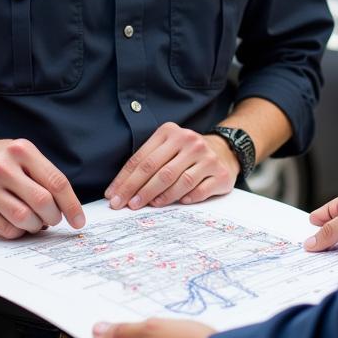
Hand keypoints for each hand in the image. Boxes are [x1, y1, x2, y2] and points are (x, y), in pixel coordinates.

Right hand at [0, 136, 84, 238]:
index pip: (56, 181)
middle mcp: (1, 167)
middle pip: (42, 201)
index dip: (71, 204)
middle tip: (53, 219)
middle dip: (54, 216)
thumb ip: (43, 174)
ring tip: (35, 221)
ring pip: (23, 218)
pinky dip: (18, 231)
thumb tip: (66, 206)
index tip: (79, 220)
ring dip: (36, 225)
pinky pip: (5, 229)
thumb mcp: (21, 153)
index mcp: (21, 150)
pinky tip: (17, 223)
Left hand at [105, 123, 238, 209]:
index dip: (125, 180)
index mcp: (170, 132)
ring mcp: (207, 157)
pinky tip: (178, 203)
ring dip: (161, 197)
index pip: (143, 159)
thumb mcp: (166, 147)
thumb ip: (147, 162)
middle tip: (127, 205)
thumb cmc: (185, 153)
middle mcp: (190, 141)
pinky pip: (200, 190)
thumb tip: (120, 190)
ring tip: (149, 205)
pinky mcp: (220, 173)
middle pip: (160, 171)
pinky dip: (187, 198)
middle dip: (139, 191)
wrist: (224, 150)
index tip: (113, 196)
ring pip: (180, 181)